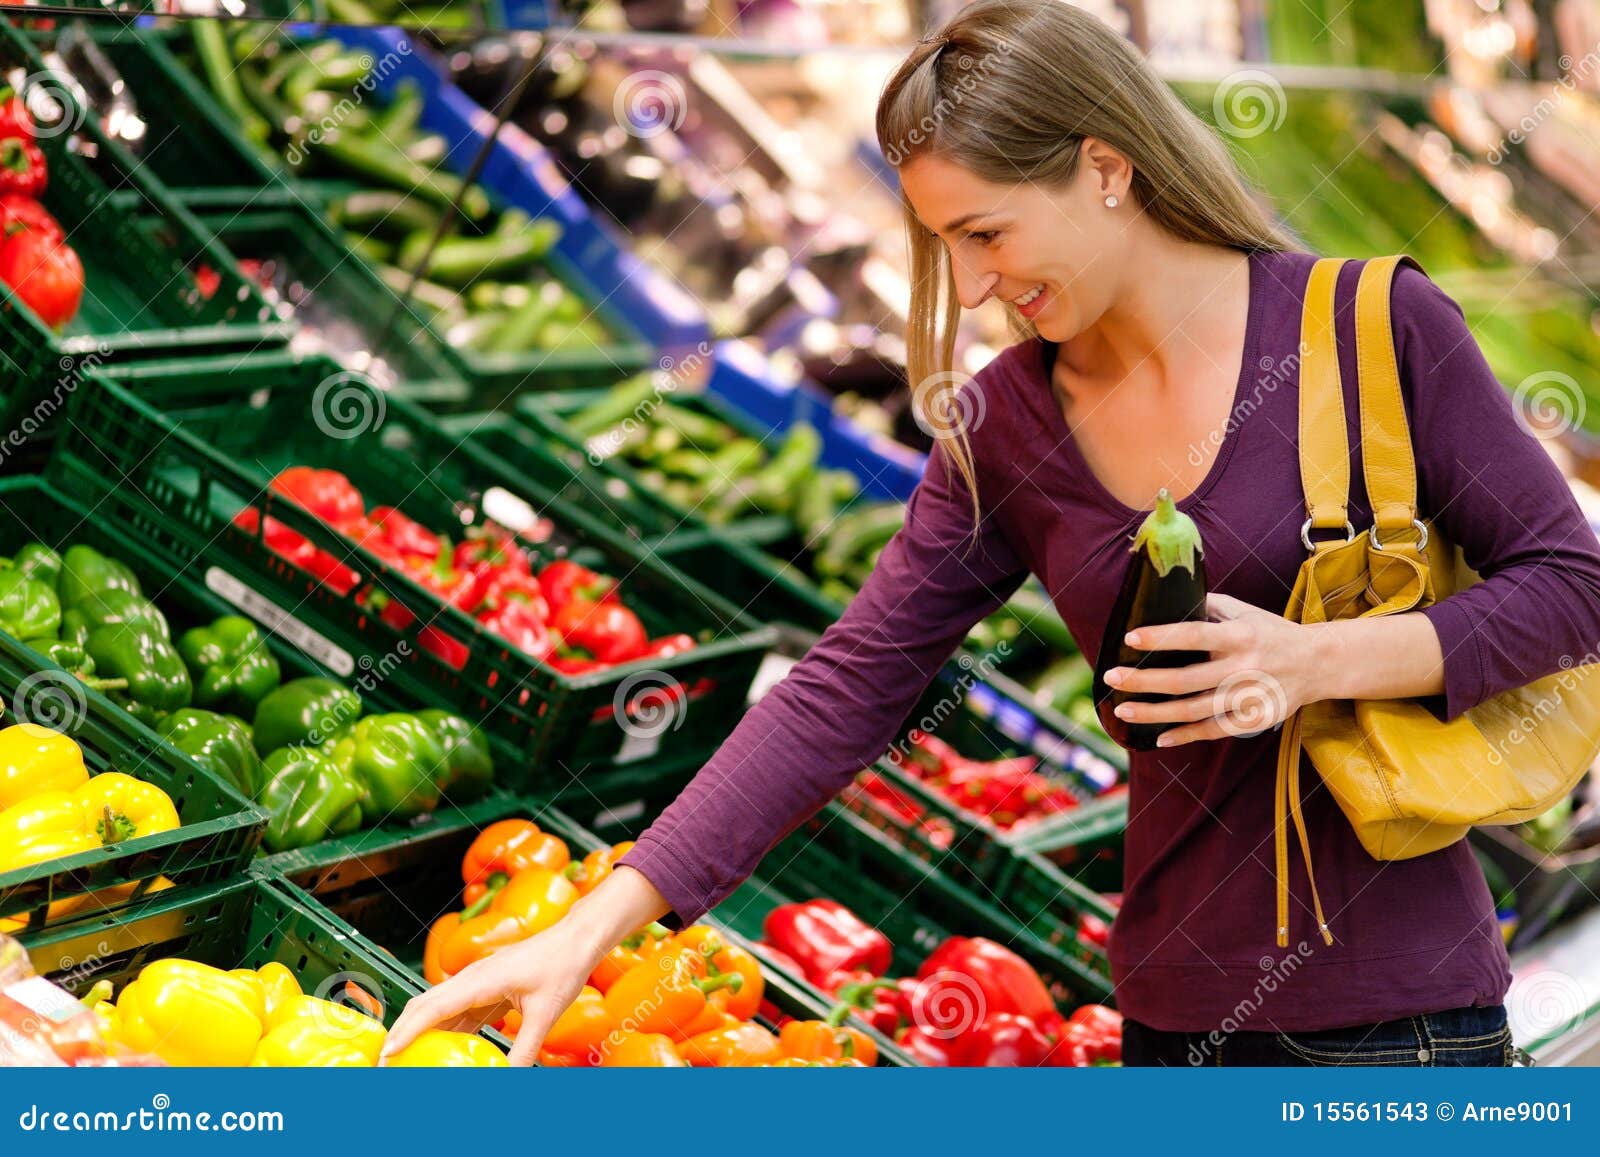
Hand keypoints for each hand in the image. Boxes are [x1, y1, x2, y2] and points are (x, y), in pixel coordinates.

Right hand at [379, 918, 597, 1066]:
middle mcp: (472, 977)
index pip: (434, 1006)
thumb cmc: (563, 966)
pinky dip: (445, 1028)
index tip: (388, 1052)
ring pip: (439, 1006)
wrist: (576, 939)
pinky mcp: (486, 985)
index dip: (408, 1030)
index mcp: (481, 979)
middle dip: (403, 1031)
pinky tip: (444, 1048)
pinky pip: (457, 1008)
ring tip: (407, 1059)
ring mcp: (478, 980)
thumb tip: (509, 1079)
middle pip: (426, 1004)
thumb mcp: (545, 1014)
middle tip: (388, 1062)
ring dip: (421, 1030)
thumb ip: (524, 1049)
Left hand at [1101, 592, 1328, 747]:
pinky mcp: (1255, 720)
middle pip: (1185, 679)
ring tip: (1122, 709)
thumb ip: (1208, 605)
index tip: (1130, 637)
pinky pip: (1213, 731)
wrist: (1318, 663)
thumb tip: (1166, 597)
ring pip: (1193, 710)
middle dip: (1143, 680)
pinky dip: (1185, 736)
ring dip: (1154, 713)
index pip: (1194, 635)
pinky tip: (1158, 737)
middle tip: (1111, 678)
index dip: (1161, 636)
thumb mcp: (1244, 611)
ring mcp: (1249, 696)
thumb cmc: (1269, 632)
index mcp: (1239, 636)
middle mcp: (1244, 667)